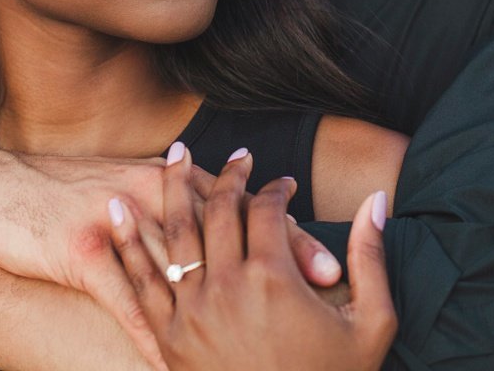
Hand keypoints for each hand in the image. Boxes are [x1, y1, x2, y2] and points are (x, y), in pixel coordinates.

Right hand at [0, 149, 345, 368]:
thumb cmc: (63, 192)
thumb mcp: (122, 179)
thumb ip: (173, 198)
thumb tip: (225, 219)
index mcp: (163, 181)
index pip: (240, 206)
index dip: (289, 233)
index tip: (331, 263)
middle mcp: (149, 200)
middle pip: (229, 235)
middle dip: (283, 265)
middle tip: (331, 288)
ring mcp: (119, 230)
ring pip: (189, 270)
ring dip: (232, 308)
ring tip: (273, 341)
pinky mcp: (86, 260)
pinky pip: (133, 307)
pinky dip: (161, 339)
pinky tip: (185, 365)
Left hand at [109, 146, 396, 370]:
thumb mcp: (371, 323)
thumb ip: (371, 256)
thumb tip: (377, 200)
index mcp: (274, 277)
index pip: (266, 209)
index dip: (276, 188)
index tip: (283, 183)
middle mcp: (227, 286)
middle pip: (218, 208)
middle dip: (225, 174)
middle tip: (231, 155)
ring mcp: (192, 311)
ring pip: (174, 232)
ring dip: (171, 188)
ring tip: (171, 157)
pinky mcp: (167, 338)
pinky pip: (140, 279)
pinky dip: (126, 241)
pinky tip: (116, 210)